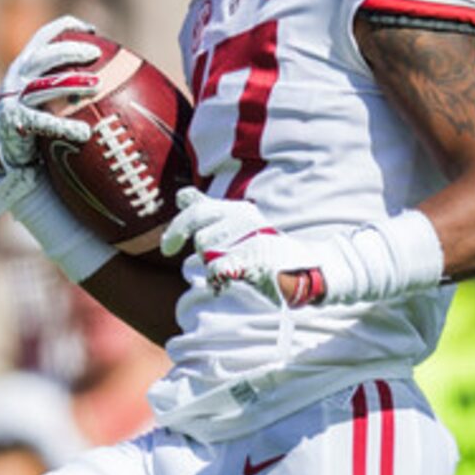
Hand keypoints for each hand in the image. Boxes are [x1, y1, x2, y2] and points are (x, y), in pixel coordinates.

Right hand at [0, 15, 101, 198]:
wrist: (1, 161)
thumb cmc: (33, 131)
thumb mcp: (45, 104)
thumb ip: (67, 92)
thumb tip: (114, 88)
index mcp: (24, 67)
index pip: (43, 37)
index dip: (66, 27)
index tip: (92, 30)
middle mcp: (16, 78)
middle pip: (43, 56)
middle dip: (69, 50)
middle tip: (96, 53)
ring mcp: (13, 100)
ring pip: (44, 86)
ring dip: (71, 82)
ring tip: (96, 85)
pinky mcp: (14, 123)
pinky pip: (42, 122)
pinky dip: (64, 125)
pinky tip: (85, 133)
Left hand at [160, 189, 320, 302]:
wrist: (306, 269)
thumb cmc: (265, 249)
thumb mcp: (238, 225)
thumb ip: (208, 210)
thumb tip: (181, 195)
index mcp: (238, 210)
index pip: (196, 210)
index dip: (176, 228)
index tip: (168, 248)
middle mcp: (244, 217)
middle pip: (198, 232)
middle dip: (187, 243)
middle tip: (182, 253)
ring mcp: (250, 237)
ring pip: (206, 250)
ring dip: (211, 264)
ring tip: (232, 267)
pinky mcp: (255, 258)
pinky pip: (217, 267)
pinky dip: (218, 277)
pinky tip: (230, 279)